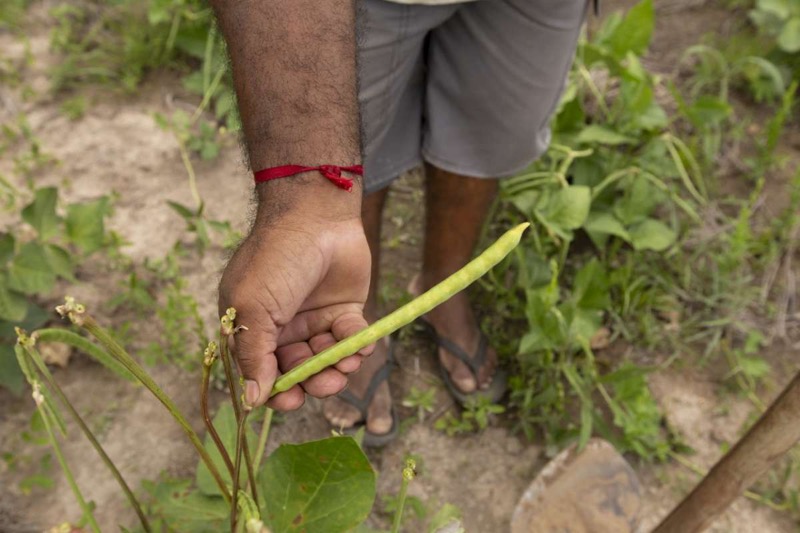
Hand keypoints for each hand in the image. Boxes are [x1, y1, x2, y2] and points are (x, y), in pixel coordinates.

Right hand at [218, 207, 371, 409]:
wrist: (316, 216)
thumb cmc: (276, 258)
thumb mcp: (254, 307)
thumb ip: (253, 355)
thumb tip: (252, 400)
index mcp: (253, 329)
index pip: (261, 374)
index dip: (275, 392)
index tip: (290, 400)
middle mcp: (283, 329)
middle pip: (297, 373)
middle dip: (312, 383)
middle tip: (326, 383)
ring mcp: (314, 320)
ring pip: (326, 361)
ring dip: (336, 368)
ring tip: (345, 362)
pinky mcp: (344, 311)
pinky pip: (350, 341)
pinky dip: (356, 346)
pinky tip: (359, 344)